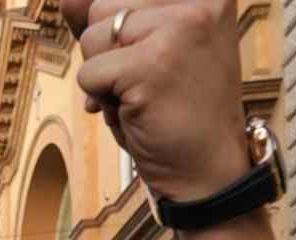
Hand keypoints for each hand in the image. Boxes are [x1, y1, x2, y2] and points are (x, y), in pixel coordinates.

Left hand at [61, 0, 249, 200]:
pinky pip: (89, 73)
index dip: (114, 29)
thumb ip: (109, 18)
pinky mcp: (154, 64)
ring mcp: (180, 29)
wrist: (206, 167)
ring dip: (103, 74)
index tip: (143, 60)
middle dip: (106, 50)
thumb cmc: (176, 110)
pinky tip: (136, 110)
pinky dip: (99, 99)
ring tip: (141, 94)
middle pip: (102, 6)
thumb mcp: (144, 50)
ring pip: (92, 37)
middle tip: (144, 81)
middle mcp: (200, 0)